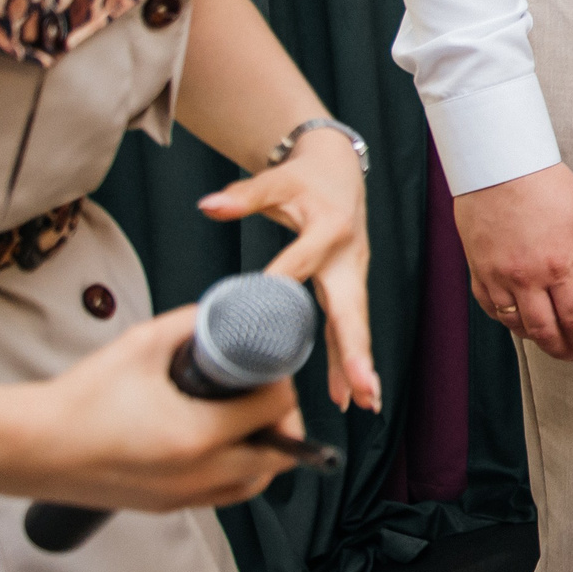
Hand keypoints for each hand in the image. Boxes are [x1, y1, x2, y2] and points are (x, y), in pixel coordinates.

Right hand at [13, 308, 301, 509]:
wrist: (29, 447)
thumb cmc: (79, 400)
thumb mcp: (142, 343)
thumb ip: (192, 324)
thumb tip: (223, 314)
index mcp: (198, 435)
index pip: (275, 410)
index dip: (280, 382)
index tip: (269, 367)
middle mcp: (198, 474)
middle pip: (279, 454)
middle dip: (283, 421)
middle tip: (266, 394)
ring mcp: (183, 497)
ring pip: (255, 483)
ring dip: (265, 452)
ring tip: (249, 419)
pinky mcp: (166, 507)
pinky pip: (224, 495)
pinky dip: (237, 473)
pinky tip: (223, 445)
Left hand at [199, 130, 378, 412]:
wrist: (339, 168)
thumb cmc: (305, 178)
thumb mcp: (276, 181)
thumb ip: (244, 196)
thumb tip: (208, 205)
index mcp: (329, 228)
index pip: (300, 261)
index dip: (283, 282)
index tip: (267, 310)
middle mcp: (348, 257)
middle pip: (351, 310)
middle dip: (355, 352)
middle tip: (362, 387)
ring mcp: (352, 275)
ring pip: (354, 325)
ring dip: (357, 365)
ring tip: (364, 403)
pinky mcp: (347, 286)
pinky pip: (346, 327)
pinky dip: (346, 360)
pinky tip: (347, 396)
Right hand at [453, 161, 572, 360]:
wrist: (495, 163)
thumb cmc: (543, 183)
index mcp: (558, 265)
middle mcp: (526, 278)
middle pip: (547, 331)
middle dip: (565, 349)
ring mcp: (497, 277)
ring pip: (517, 326)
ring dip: (537, 340)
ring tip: (552, 343)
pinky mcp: (478, 271)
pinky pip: (491, 309)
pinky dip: (508, 322)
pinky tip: (519, 323)